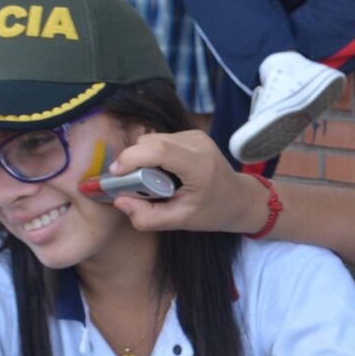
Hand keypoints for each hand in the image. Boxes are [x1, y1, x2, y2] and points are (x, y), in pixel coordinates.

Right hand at [109, 130, 263, 233]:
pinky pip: (160, 139)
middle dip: (134, 162)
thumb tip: (119, 201)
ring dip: (143, 159)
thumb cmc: (212, 212)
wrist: (239, 198)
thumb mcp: (180, 222)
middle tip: (136, 186)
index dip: (131, 159)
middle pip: (150, 142)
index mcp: (199, 166)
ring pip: (152, 139)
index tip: (116, 175)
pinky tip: (164, 173)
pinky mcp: (193, 133)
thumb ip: (148, 217)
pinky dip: (153, 155)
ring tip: (155, 182)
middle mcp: (198, 144)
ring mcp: (196, 135)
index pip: (158, 150)